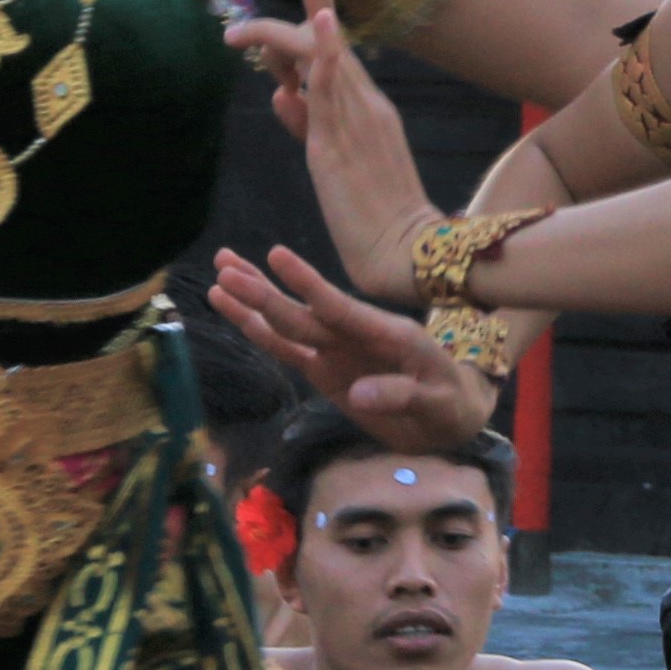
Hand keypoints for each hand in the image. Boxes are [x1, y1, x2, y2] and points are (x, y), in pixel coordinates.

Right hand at [210, 245, 499, 448]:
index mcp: (383, 333)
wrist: (450, 414)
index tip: (277, 255)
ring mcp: (335, 350)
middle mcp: (353, 335)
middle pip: (300, 312)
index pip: (338, 305)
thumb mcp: (438, 402)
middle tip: (225, 266)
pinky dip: (259, 331)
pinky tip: (234, 313)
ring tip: (220, 274)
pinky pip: (286, 349)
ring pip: (286, 323)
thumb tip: (358, 394)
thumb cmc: (450, 402)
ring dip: (253, 301)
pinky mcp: (323, 370)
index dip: (307, 283)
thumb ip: (401, 394)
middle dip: (263, 291)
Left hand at [223, 0, 447, 296]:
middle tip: (238, 35)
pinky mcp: (337, 144)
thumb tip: (281, 93)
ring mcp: (356, 121)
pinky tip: (321, 20)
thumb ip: (309, 124)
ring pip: (320, 56)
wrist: (403, 253)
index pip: (337, 51)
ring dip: (276, 36)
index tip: (286, 4)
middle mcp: (368, 104)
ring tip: (236, 36)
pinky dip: (325, 50)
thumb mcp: (337, 159)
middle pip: (326, 41)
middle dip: (287, 19)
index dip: (313, 20)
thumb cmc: (374, 217)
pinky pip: (330, 88)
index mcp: (372, 109)